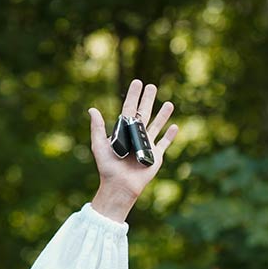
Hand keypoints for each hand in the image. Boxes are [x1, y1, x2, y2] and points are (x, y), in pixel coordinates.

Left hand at [87, 78, 180, 223]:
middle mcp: (136, 136)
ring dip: (163, 114)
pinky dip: (170, 135)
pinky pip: (164, 143)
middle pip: (144, 114)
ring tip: (169, 103)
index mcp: (124, 131)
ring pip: (156, 126)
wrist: (119, 185)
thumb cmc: (107, 167)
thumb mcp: (99, 145)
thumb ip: (97, 127)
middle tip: (152, 86)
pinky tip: (174, 126)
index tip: (138, 83)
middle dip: (148, 100)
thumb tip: (92, 109)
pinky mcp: (155, 156)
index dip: (133, 96)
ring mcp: (147, 145)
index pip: (130, 109)